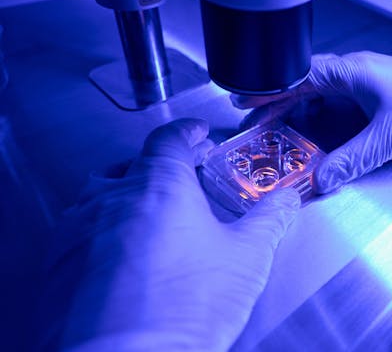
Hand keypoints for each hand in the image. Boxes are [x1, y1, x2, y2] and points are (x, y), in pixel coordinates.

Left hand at [40, 118, 299, 350]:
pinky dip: (100, 230)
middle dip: (160, 165)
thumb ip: (269, 219)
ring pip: (99, 195)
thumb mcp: (246, 258)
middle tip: (183, 176)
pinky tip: (119, 253)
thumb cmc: (183, 309)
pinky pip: (78, 231)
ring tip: (147, 212)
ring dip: (124, 195)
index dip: (188, 131)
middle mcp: (112, 198)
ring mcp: (78, 230)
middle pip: (133, 163)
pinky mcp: (57, 265)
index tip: (197, 133)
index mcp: (160, 186)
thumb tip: (286, 201)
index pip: (170, 138)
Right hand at [234, 51, 391, 193]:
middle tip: (252, 127)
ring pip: (318, 101)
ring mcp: (362, 87)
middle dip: (277, 107)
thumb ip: (353, 159)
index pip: (298, 75)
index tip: (244, 101)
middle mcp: (352, 74)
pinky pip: (336, 112)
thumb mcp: (389, 136)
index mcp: (351, 70)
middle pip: (303, 88)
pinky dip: (320, 126)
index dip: (269, 89)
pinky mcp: (372, 102)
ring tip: (277, 139)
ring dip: (298, 118)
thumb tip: (320, 180)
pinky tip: (312, 143)